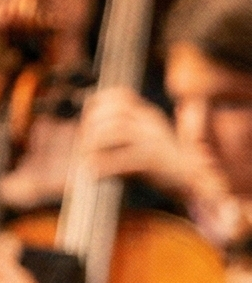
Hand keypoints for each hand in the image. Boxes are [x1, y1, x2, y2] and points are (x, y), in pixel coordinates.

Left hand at [80, 88, 216, 204]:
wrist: (200, 186)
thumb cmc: (167, 167)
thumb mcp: (147, 140)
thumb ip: (125, 129)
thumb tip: (89, 121)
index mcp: (150, 116)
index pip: (121, 95)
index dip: (98, 102)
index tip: (86, 115)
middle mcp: (153, 124)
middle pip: (114, 112)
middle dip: (92, 126)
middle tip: (83, 145)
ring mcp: (156, 141)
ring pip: (117, 130)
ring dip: (94, 144)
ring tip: (86, 159)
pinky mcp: (157, 162)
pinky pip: (125, 159)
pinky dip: (105, 166)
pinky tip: (93, 173)